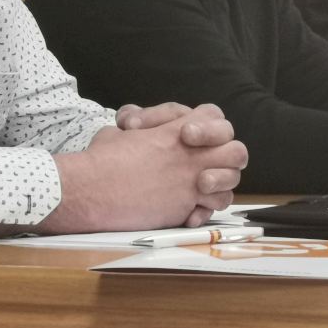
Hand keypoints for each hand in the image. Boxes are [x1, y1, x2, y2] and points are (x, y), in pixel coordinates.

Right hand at [40, 103, 247, 232]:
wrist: (91, 190)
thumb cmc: (100, 159)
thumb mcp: (120, 132)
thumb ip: (140, 130)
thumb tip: (137, 132)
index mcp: (176, 130)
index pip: (215, 117)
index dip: (210, 125)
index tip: (189, 135)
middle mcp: (191, 156)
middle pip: (236, 150)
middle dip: (227, 157)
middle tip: (206, 164)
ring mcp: (191, 183)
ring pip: (231, 182)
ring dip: (220, 186)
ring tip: (200, 188)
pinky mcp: (184, 209)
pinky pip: (212, 208)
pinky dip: (205, 210)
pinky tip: (189, 211)